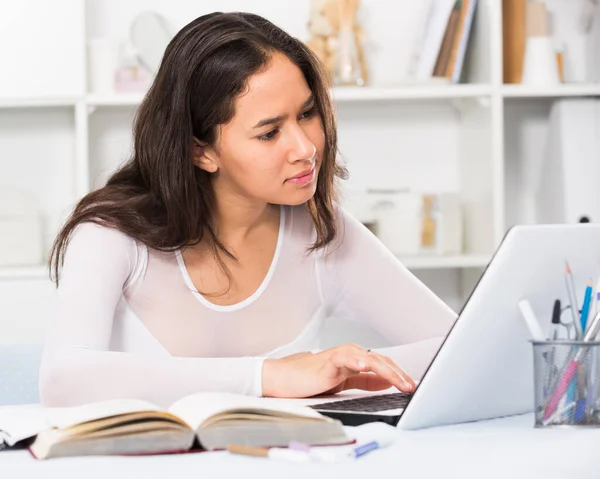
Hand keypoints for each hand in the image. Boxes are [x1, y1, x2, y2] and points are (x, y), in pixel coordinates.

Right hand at [261, 344, 415, 397]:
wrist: (284, 379)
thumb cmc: (310, 380)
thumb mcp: (343, 383)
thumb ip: (364, 381)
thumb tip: (386, 383)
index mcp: (355, 360)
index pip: (383, 366)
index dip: (399, 375)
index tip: (413, 386)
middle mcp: (350, 355)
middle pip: (381, 362)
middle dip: (399, 375)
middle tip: (412, 386)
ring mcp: (340, 357)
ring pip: (369, 359)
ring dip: (387, 370)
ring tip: (400, 381)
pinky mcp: (328, 362)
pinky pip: (346, 359)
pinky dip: (357, 361)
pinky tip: (366, 365)